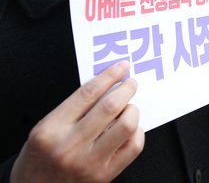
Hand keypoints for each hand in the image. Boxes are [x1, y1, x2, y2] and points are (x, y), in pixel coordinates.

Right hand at [11, 61, 142, 182]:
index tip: (121, 67)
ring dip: (132, 111)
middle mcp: (70, 146)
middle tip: (131, 84)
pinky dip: (137, 132)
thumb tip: (106, 87)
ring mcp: (89, 162)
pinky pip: (133, 147)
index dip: (109, 75)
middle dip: (126, 89)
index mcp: (51, 129)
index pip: (88, 93)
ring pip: (126, 125)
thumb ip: (72, 109)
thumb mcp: (45, 129)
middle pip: (110, 106)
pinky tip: (130, 130)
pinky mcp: (104, 175)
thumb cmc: (40, 159)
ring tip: (128, 109)